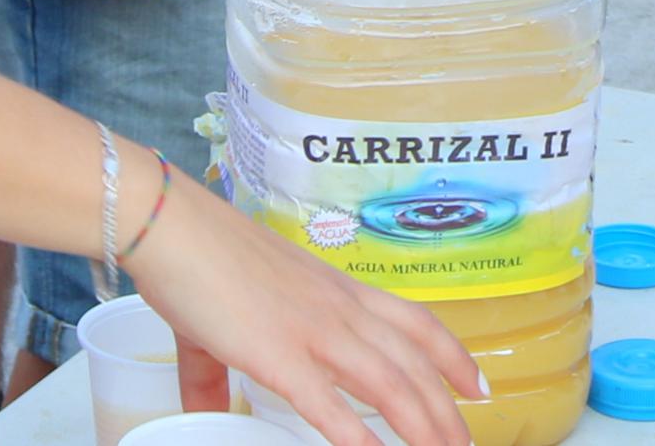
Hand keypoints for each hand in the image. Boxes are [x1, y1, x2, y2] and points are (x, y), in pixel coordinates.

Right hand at [126, 174, 483, 445]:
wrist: (176, 230)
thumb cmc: (200, 262)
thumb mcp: (224, 321)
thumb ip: (218, 373)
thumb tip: (204, 409)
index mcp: (338, 292)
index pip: (415, 323)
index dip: (453, 357)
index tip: (479, 386)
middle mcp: (340, 310)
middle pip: (414, 363)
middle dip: (447, 410)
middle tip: (468, 443)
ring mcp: (315, 332)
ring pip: (390, 385)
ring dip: (423, 427)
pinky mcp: (280, 356)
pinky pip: (331, 405)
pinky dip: (360, 438)